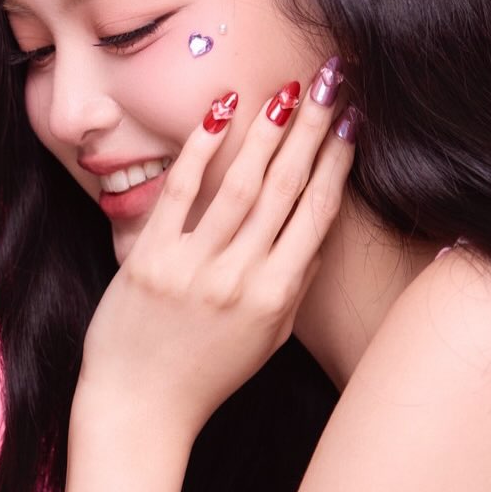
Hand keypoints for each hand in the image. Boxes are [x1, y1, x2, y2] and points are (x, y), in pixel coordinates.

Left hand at [77, 64, 354, 438]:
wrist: (138, 407)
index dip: (337, 163)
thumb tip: (315, 232)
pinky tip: (217, 114)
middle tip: (329, 84)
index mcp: (275, 297)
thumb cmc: (204, 375)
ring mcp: (192, 267)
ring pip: (237, 184)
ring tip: (284, 91)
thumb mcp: (266, 339)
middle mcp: (238, 278)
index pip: (316, 214)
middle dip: (311, 130)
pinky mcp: (147, 260)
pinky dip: (199, 150)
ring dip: (265, 132)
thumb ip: (293, 286)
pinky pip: (178, 193)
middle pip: (284, 189)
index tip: (353, 121)